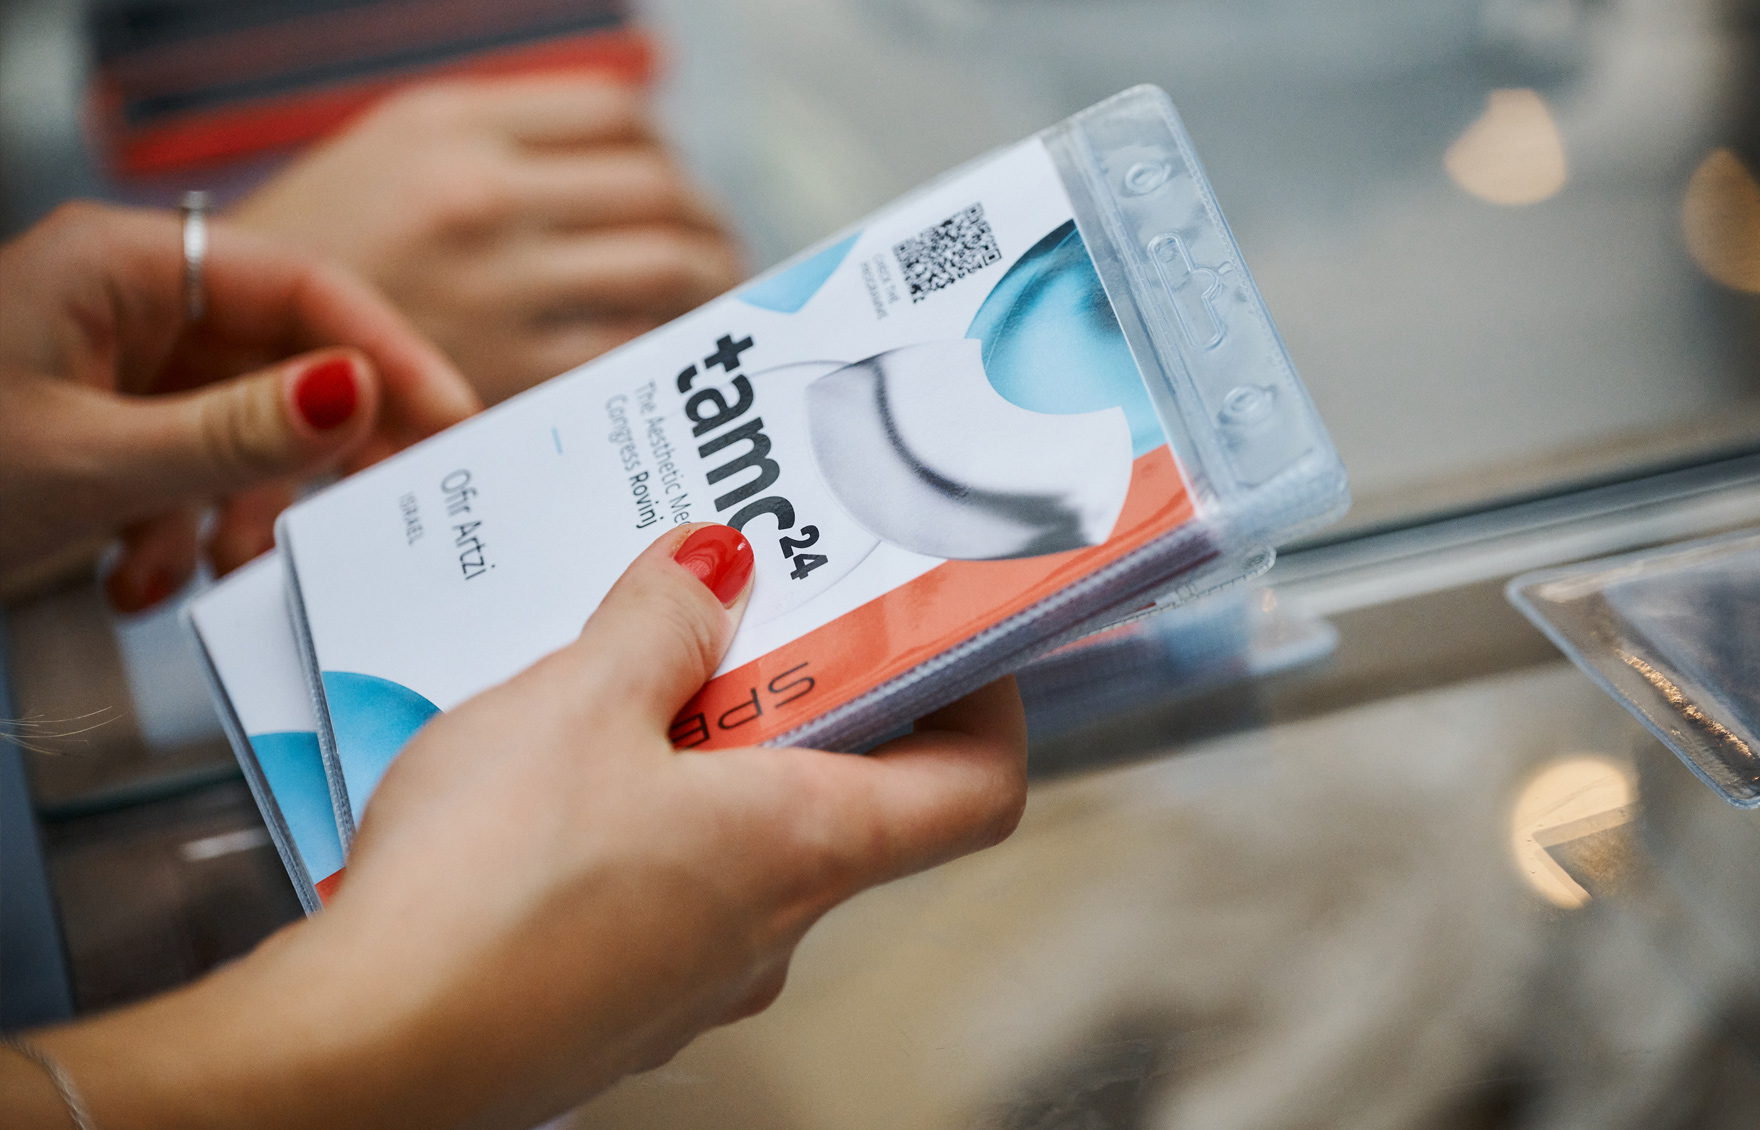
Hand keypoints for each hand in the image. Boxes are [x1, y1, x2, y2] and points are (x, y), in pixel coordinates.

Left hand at [0, 202, 479, 607]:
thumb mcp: (93, 463)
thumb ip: (237, 435)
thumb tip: (361, 395)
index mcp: (123, 268)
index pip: (303, 288)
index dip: (390, 356)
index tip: (452, 425)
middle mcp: (128, 305)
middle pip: (283, 363)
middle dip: (311, 459)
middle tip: (373, 518)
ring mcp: (115, 366)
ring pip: (242, 429)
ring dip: (240, 513)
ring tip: (218, 572)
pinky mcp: (102, 426)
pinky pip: (190, 468)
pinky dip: (185, 531)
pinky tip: (145, 578)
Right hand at [26, 525, 1026, 1129]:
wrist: (359, 1058)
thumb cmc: (484, 889)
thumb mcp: (578, 701)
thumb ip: (662, 622)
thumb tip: (717, 567)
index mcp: (805, 847)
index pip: (979, 786)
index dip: (985, 700)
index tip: (941, 630)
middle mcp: (771, 928)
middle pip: (850, 796)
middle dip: (804, 698)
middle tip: (745, 613)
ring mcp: (693, 977)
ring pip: (742, 841)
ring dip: (705, 756)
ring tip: (619, 680)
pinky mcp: (614, 998)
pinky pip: (661, 887)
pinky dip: (638, 820)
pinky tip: (549, 778)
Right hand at [231, 76, 744, 405]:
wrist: (223, 357)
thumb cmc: (323, 253)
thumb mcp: (391, 148)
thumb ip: (502, 134)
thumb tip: (633, 140)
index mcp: (454, 124)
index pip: (621, 114)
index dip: (670, 154)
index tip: (678, 188)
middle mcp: (481, 195)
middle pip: (663, 191)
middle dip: (710, 224)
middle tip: (721, 254)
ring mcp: (499, 287)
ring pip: (668, 268)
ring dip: (715, 286)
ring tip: (715, 304)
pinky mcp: (508, 375)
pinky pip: (633, 352)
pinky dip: (671, 351)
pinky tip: (672, 360)